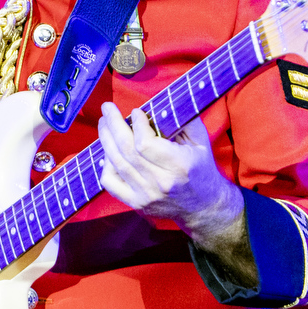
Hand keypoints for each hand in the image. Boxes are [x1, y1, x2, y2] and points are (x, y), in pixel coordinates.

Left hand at [96, 104, 253, 283]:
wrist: (204, 206)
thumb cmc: (201, 169)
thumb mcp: (200, 141)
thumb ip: (183, 120)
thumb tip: (160, 102)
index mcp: (179, 165)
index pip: (145, 144)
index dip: (136, 124)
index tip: (136, 112)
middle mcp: (160, 183)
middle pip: (126, 150)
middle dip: (113, 125)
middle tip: (107, 109)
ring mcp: (146, 195)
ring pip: (116, 163)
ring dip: (106, 140)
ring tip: (104, 123)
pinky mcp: (136, 203)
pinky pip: (110, 183)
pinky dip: (105, 165)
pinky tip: (109, 152)